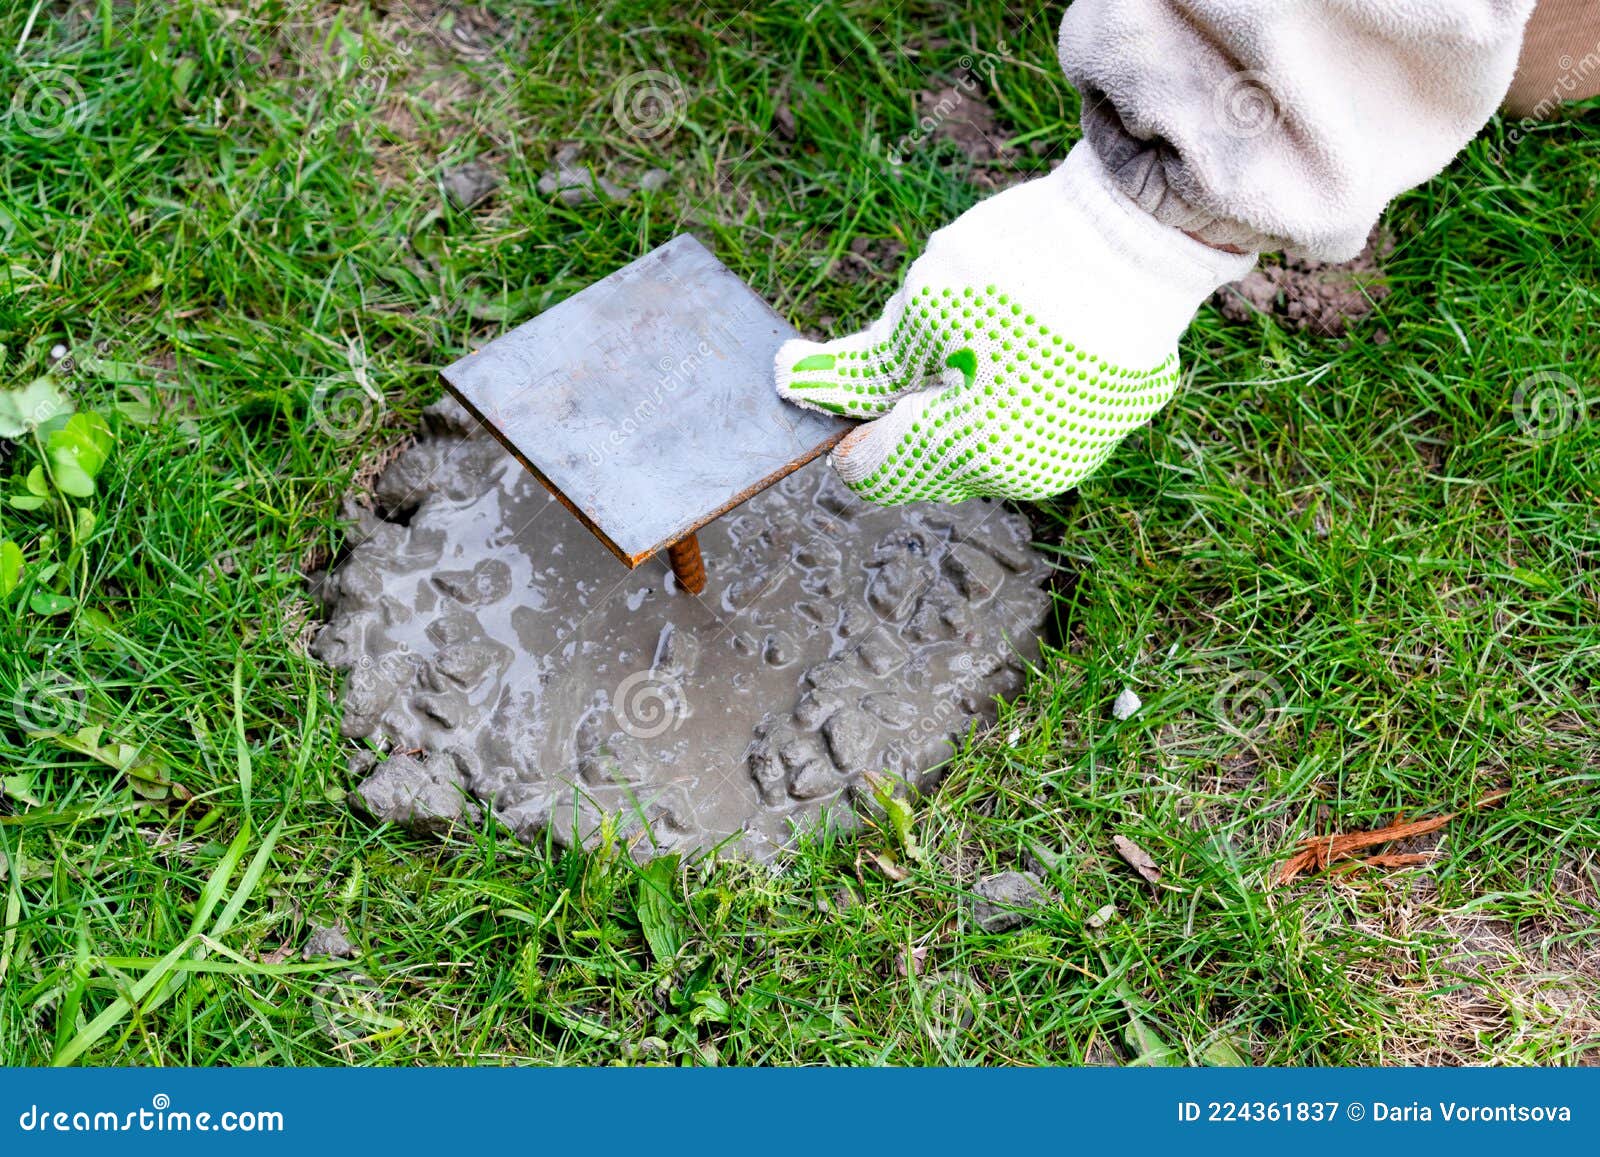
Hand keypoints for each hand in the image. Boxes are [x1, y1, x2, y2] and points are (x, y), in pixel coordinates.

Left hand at [775, 142, 1255, 503]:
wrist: (1142, 228)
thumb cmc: (1021, 266)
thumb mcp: (919, 309)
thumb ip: (857, 365)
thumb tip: (796, 384)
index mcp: (967, 452)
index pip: (878, 472)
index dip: (848, 428)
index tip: (839, 379)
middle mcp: (1024, 473)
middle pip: (932, 464)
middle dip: (909, 413)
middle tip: (918, 338)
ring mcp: (1076, 453)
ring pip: (986, 448)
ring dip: (964, 405)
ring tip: (980, 330)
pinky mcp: (1112, 423)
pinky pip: (1039, 422)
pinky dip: (1017, 392)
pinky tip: (1026, 336)